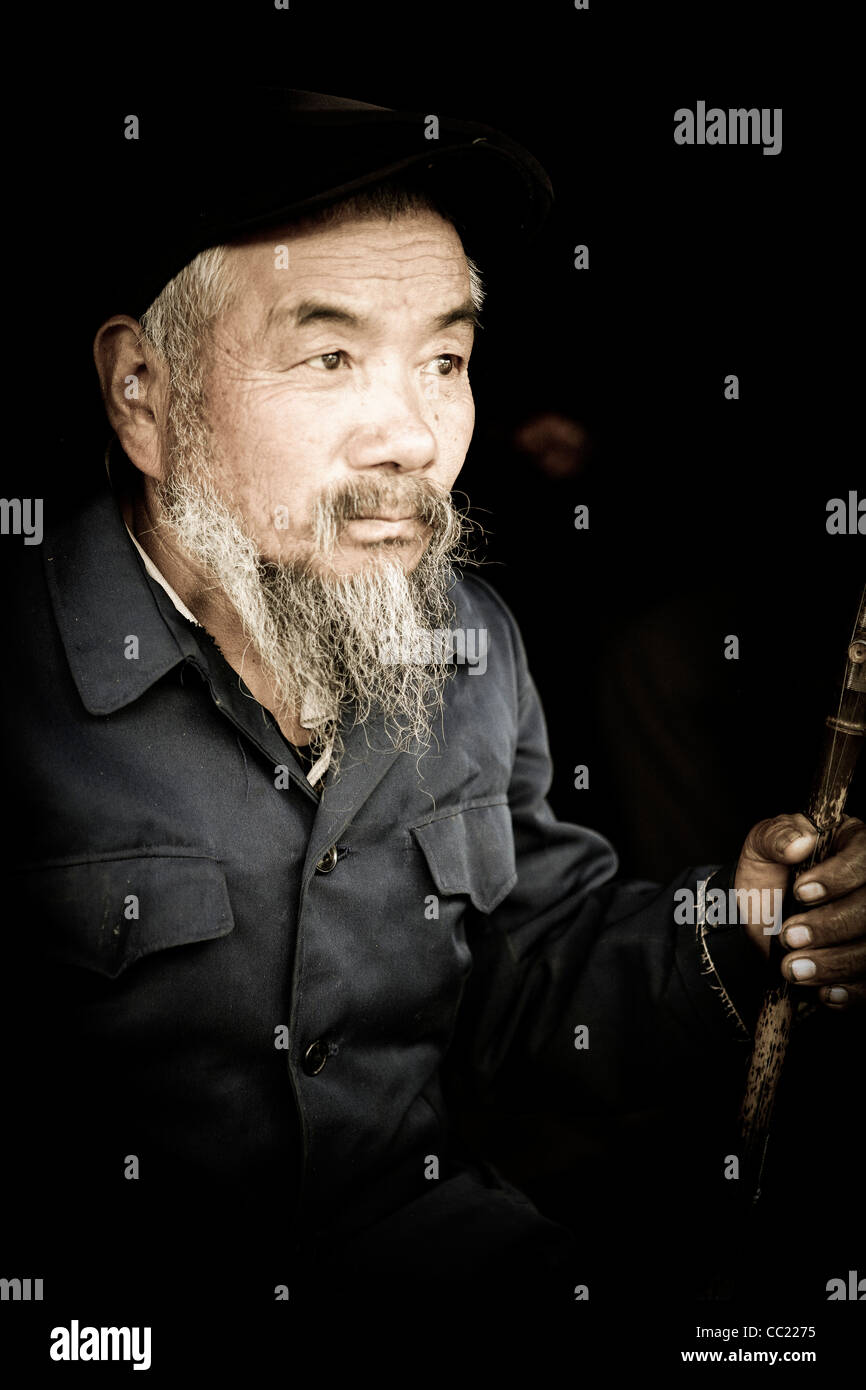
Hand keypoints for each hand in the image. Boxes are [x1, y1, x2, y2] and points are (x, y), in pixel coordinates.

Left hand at [734, 813, 865, 1008]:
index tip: (800, 892)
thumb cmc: (768, 878)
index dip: (839, 877)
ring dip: (835, 962)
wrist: (757, 923)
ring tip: (792, 968)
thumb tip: (801, 841)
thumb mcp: (761, 849)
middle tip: (788, 937)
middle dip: (831, 926)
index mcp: (854, 846)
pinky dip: (850, 991)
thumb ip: (776, 837)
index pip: (864, 858)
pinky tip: (825, 993)